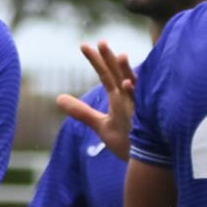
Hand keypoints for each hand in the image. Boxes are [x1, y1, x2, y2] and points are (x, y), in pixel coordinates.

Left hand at [57, 41, 135, 159]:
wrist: (147, 164)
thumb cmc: (128, 140)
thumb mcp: (101, 125)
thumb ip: (81, 112)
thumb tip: (58, 99)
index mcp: (118, 97)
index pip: (106, 74)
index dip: (96, 60)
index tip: (83, 45)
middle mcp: (128, 99)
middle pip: (117, 75)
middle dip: (109, 59)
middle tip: (100, 42)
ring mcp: (138, 108)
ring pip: (132, 85)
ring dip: (126, 71)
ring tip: (120, 56)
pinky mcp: (144, 120)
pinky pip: (140, 104)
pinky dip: (134, 94)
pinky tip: (127, 84)